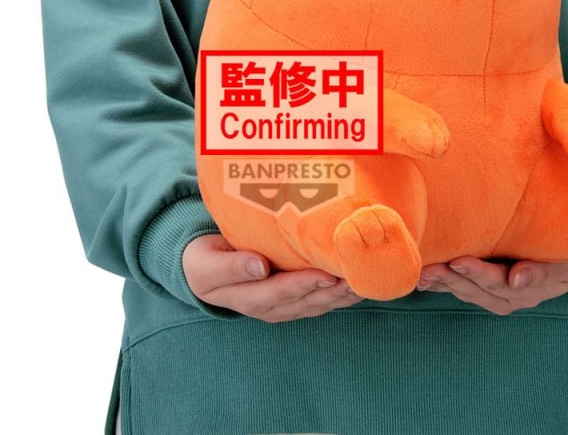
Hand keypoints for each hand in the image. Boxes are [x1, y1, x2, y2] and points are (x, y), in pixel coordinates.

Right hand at [182, 234, 363, 322]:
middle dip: (333, 292)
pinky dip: (339, 295)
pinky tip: (358, 285)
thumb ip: (231, 266)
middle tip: (358, 278)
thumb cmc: (204, 261)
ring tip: (366, 282)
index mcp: (246, 296)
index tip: (327, 275)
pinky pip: (318, 300)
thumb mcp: (207, 264)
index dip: (304, 285)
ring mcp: (281, 306)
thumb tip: (259, 266)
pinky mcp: (291, 300)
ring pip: (317, 304)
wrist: (201, 270)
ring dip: (342, 296)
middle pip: (305, 301)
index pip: (280, 292)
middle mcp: (268, 306)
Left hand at [417, 256, 567, 314]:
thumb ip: (541, 271)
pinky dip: (441, 284)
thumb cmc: (566, 249)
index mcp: (530, 289)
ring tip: (420, 274)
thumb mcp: (563, 260)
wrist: (567, 252)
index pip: (500, 282)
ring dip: (442, 283)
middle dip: (451, 279)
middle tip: (428, 269)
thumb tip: (517, 278)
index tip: (458, 261)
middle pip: (477, 290)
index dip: (478, 273)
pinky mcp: (485, 289)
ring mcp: (496, 295)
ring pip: (466, 291)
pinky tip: (423, 280)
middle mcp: (510, 297)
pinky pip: (461, 289)